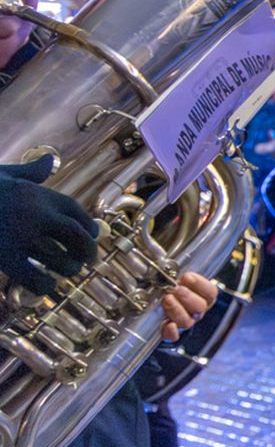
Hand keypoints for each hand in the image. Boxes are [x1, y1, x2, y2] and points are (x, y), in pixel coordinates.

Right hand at [0, 156, 97, 295]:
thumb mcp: (3, 176)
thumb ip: (28, 173)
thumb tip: (46, 161)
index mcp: (36, 194)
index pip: (75, 210)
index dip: (89, 224)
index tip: (93, 234)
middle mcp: (34, 214)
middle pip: (77, 236)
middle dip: (88, 250)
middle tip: (89, 260)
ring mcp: (20, 238)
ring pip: (62, 260)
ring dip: (69, 269)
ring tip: (67, 271)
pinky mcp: (5, 258)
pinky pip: (37, 279)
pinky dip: (45, 285)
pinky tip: (45, 284)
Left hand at [159, 271, 219, 341]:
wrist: (156, 309)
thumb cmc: (169, 288)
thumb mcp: (178, 279)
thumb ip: (182, 275)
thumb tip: (179, 268)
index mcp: (203, 297)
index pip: (210, 292)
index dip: (201, 284)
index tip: (187, 276)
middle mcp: (196, 311)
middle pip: (200, 307)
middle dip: (188, 297)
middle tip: (176, 288)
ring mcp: (184, 322)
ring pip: (187, 321)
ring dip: (177, 309)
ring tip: (167, 299)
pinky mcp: (170, 333)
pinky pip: (174, 337)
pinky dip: (171, 331)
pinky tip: (167, 325)